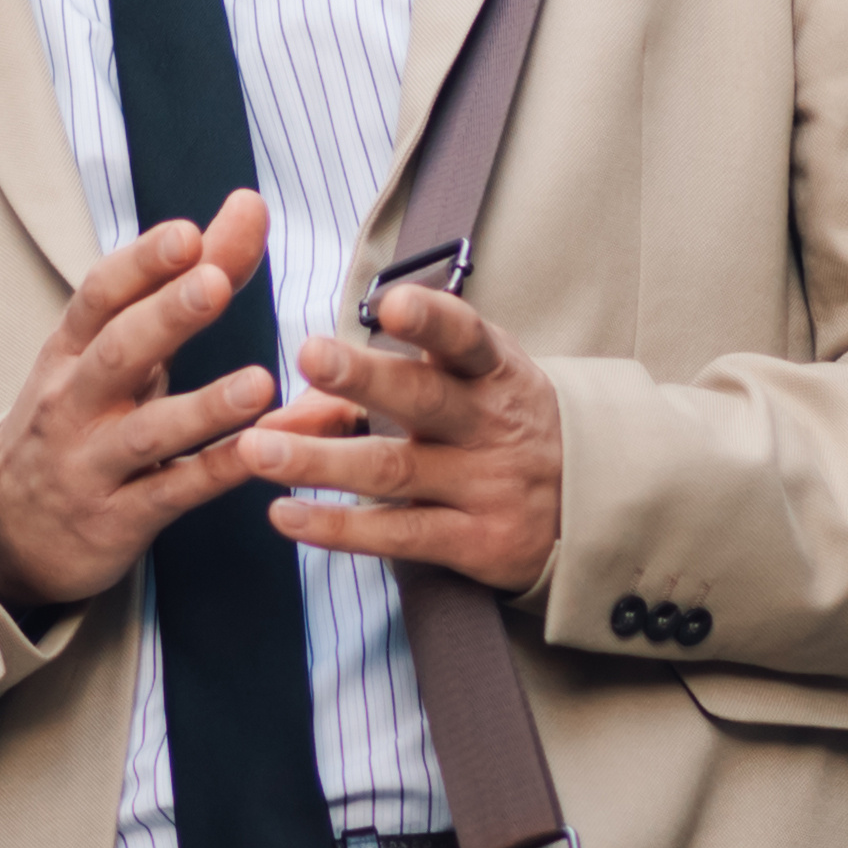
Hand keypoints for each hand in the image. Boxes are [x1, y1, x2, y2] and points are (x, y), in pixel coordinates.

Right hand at [0, 190, 276, 620]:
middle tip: (212, 280)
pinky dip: (215, 472)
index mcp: (71, 351)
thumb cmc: (78, 420)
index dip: (143, 263)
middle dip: (165, 315)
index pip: (100, 295)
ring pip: (147, 431)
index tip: (188, 232)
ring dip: (203, 406)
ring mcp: (93, 463)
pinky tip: (258, 454)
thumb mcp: (115, 351)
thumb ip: (188, 280)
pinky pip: (171, 492)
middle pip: (117, 351)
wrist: (9, 530)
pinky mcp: (119, 518)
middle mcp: (74, 402)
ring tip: (258, 383)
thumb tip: (246, 207)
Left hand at [245, 280, 563, 592]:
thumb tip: (272, 414)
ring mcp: (485, 485)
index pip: (464, 337)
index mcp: (489, 370)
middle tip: (309, 355)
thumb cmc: (495, 425)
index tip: (391, 306)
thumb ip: (362, 391)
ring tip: (257, 450)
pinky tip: (286, 516)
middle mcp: (489, 424)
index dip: (430, 320)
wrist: (590, 504)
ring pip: (395, 471)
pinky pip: (400, 535)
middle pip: (423, 399)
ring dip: (320, 461)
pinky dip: (339, 528)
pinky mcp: (477, 541)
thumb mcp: (457, 386)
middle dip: (363, 377)